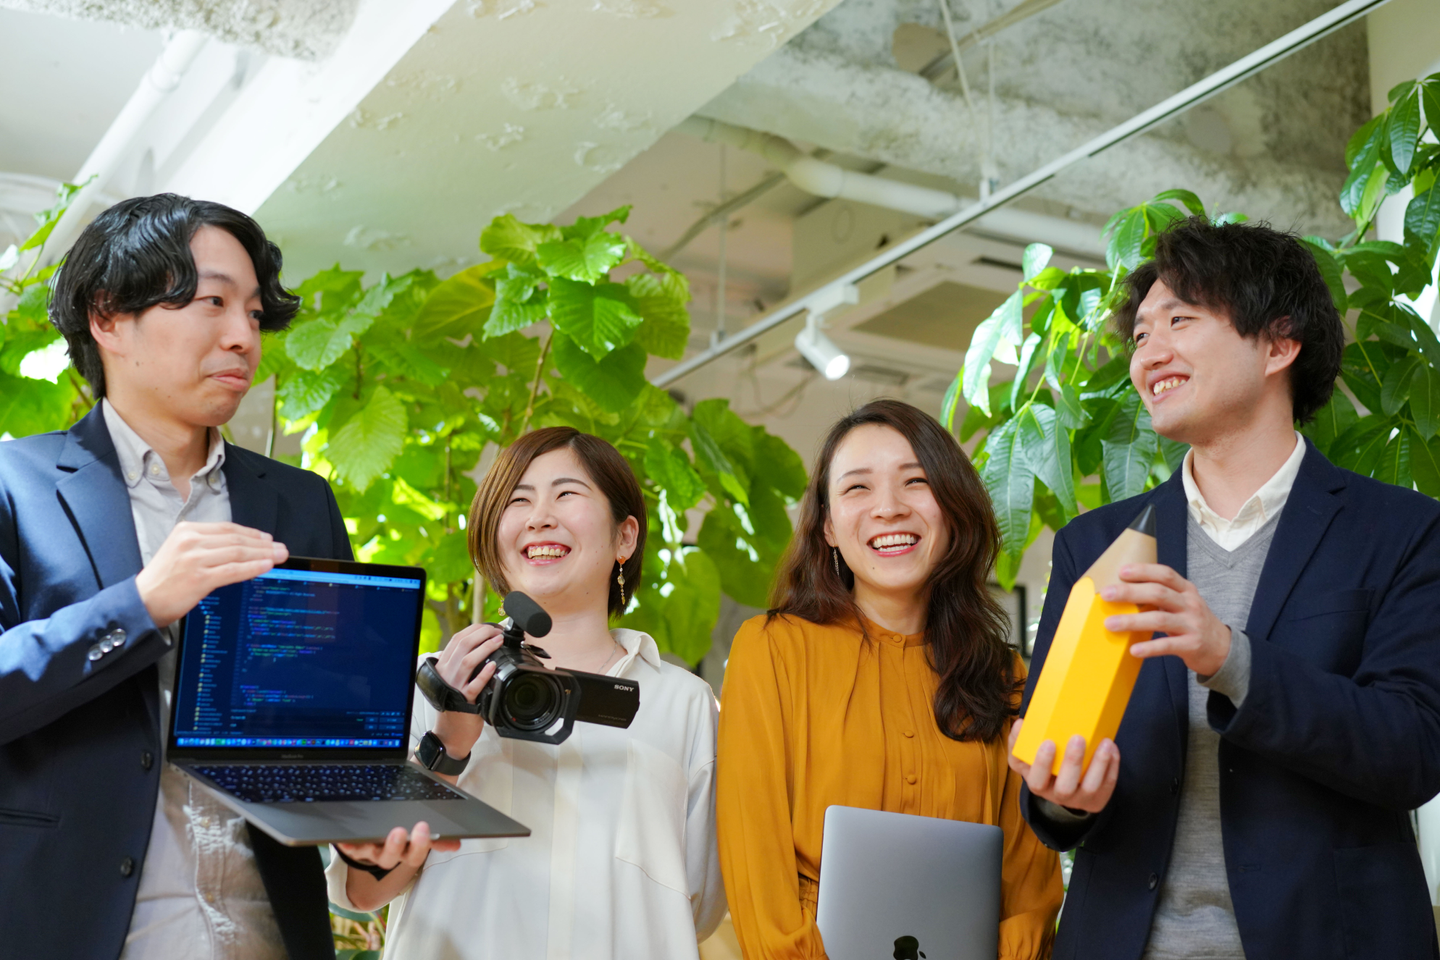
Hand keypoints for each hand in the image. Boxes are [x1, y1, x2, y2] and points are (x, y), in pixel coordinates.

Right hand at [135, 521, 287, 626]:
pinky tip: (266, 566)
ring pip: (237, 553)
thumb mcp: (181, 553)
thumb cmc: (163, 580)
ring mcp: (194, 559)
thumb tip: (241, 547)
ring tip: (279, 556)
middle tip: (281, 548)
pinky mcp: (199, 577)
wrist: (142, 601)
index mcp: (186, 530)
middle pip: (236, 539)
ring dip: (263, 554)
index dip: (251, 533)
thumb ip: (207, 546)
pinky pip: (233, 570)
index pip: (227, 528)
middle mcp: (190, 541)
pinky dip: (252, 567)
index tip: (267, 538)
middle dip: (262, 544)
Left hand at [335, 821, 459, 870]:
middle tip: (401, 831)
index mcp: (408, 849)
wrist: (395, 802)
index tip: (425, 828)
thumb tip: (456, 843)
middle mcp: (389, 852)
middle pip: (391, 858)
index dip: (420, 846)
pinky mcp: (355, 843)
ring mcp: (371, 849)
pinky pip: (349, 848)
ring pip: (370, 854)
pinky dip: (346, 845)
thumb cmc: (413, 813)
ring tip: (375, 834)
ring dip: (372, 847)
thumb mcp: (428, 818)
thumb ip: (441, 831)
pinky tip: (345, 840)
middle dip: (396, 847)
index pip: (415, 855)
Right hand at [430, 623, 504, 760]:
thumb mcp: (456, 680)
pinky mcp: (462, 701)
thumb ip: (465, 664)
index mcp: (444, 665)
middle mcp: (447, 673)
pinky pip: (473, 685)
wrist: (450, 733)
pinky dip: (484, 674)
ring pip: (467, 661)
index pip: (458, 639)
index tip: (490, 627)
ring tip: (498, 641)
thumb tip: (485, 646)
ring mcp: (454, 686)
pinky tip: (493, 666)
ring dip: (485, 648)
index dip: (475, 629)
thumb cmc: (456, 705)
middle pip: (462, 645)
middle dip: (482, 633)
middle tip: (497, 632)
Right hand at [1007, 719, 1118, 814]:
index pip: (1037, 781)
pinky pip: (1107, 785)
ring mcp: (1079, 800)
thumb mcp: (1026, 758)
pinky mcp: (1097, 800)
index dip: (1042, 764)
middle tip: (1078, 738)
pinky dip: (1111, 767)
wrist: (1062, 786)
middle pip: (1065, 788)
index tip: (1049, 742)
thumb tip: (1020, 724)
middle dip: (1072, 763)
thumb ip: (1019, 741)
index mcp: (1038, 785)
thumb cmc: (1043, 765)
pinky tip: (1112, 749)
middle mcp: (1057, 796)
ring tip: (1105, 743)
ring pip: (1090, 788)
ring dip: (1099, 765)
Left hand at [1100, 563, 1231, 675]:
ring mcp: (1192, 625)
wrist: (1222, 648)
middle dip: (1130, 592)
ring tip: (1110, 624)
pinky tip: (1133, 649)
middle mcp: (1190, 604)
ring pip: (1160, 619)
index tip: (1121, 571)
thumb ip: (1160, 596)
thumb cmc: (1192, 622)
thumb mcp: (1183, 603)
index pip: (1165, 574)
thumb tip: (1121, 592)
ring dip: (1132, 621)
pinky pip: (1167, 645)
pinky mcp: (1192, 645)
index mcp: (1186, 590)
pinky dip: (1149, 647)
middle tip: (1106, 594)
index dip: (1143, 571)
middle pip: (1158, 593)